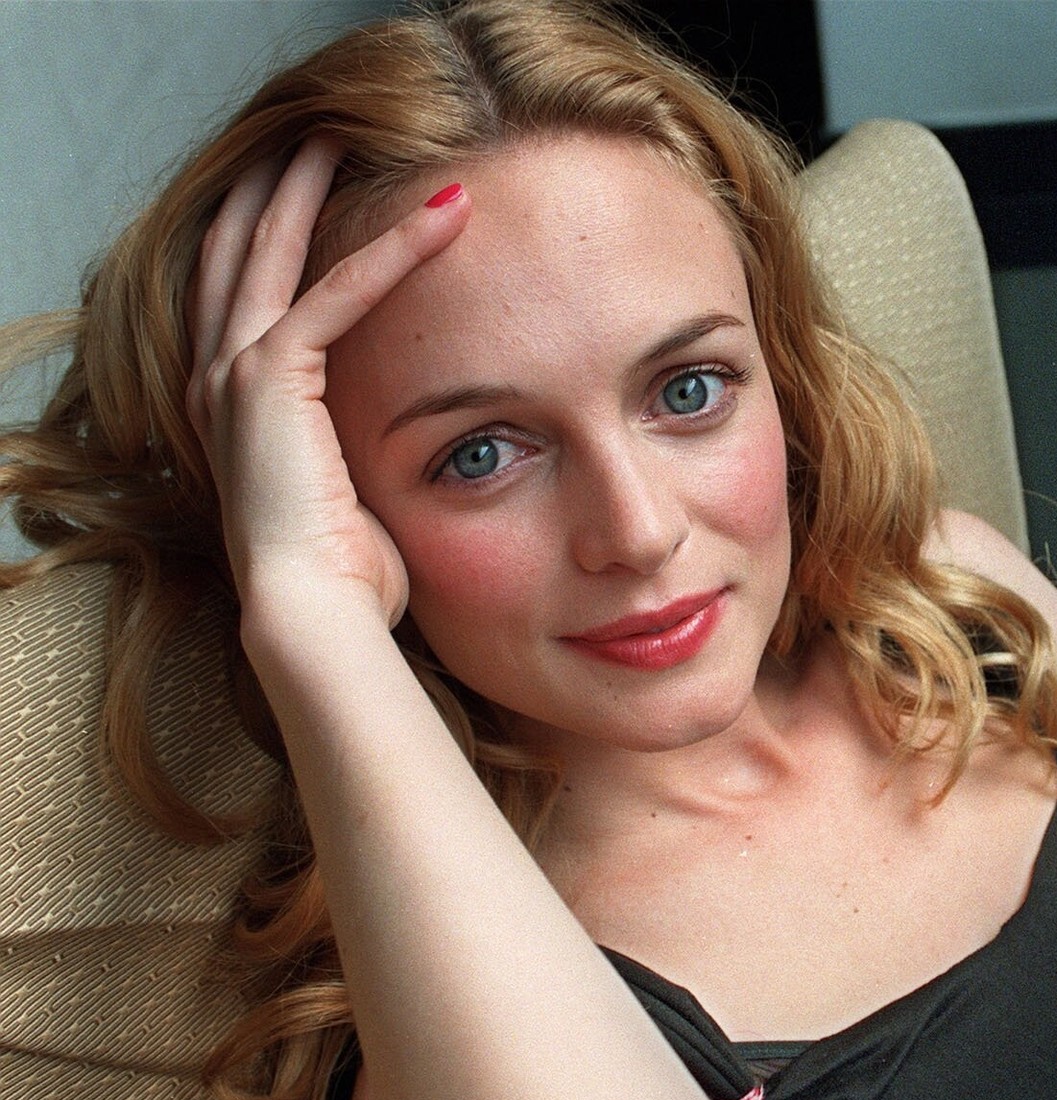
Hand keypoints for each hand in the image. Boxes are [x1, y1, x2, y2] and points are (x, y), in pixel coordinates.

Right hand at [186, 139, 469, 628]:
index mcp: (235, 406)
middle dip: (270, 189)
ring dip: (308, 190)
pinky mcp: (271, 379)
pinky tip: (440, 217)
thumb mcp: (355, 491)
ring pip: (269, 250)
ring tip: (343, 137)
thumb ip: (366, 447)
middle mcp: (219, 380)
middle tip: (308, 135)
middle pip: (236, 252)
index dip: (264, 236)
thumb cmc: (346, 573)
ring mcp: (236, 374)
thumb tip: (427, 440)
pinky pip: (335, 292)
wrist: (312, 610)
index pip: (243, 295)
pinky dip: (390, 252)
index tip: (301, 191)